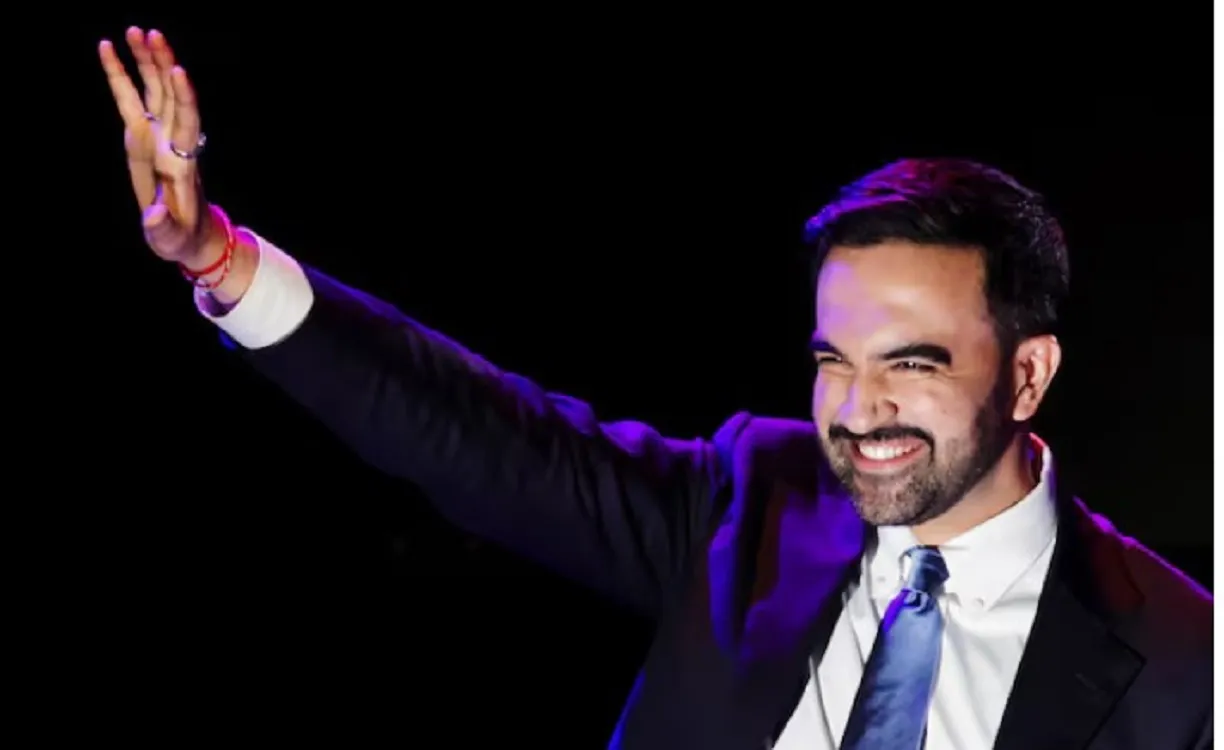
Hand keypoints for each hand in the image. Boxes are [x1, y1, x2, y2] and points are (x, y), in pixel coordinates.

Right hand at [99, 28, 211, 264]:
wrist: (187, 234)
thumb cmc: (180, 238)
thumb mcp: (170, 240)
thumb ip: (162, 228)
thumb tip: (152, 217)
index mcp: (182, 162)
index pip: (187, 123)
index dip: (184, 98)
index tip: (180, 71)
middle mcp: (172, 142)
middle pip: (171, 96)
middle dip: (163, 66)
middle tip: (152, 34)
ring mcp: (157, 135)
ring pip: (154, 90)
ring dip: (146, 60)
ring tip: (135, 30)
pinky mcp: (141, 136)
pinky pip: (130, 99)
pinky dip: (120, 75)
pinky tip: (106, 47)